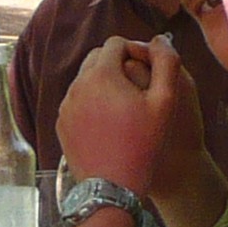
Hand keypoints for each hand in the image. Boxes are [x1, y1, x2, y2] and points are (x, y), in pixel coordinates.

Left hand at [55, 36, 191, 195]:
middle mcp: (77, 86)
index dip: (136, 50)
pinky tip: (109, 121)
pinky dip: (91, 102)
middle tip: (138, 85)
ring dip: (104, 83)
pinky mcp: (60, 124)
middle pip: (97, 58)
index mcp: (101, 75)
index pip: (116, 43)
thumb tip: (160, 39)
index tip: (149, 68)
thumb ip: (167, 63)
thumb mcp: (165, 101)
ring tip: (126, 105)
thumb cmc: (143, 144)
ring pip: (85, 80)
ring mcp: (65, 106)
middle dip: (118, 63)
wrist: (112, 187)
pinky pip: (77, 101)